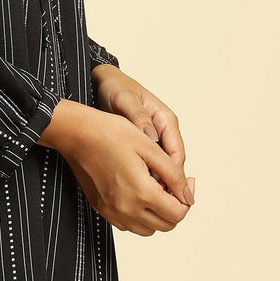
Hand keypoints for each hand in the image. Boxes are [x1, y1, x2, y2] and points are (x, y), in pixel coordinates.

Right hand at [38, 99, 195, 234]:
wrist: (76, 134)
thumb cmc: (110, 133)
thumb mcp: (149, 147)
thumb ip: (174, 174)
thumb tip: (188, 195)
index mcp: (141, 192)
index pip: (178, 213)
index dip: (187, 198)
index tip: (187, 182)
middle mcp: (126, 208)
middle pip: (166, 225)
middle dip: (175, 208)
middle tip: (173, 185)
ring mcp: (112, 211)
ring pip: (148, 229)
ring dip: (158, 215)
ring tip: (156, 190)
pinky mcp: (102, 208)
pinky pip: (128, 225)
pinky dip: (139, 216)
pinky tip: (138, 194)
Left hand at [91, 64, 194, 199]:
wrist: (103, 82)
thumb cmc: (116, 88)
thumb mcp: (126, 100)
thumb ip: (140, 118)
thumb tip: (151, 138)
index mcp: (166, 120)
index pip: (176, 153)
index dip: (173, 175)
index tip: (163, 190)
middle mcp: (163, 131)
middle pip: (172, 165)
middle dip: (166, 183)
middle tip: (152, 198)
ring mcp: (154, 138)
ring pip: (161, 167)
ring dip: (154, 182)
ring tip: (142, 196)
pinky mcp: (142, 144)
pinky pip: (148, 165)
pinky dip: (144, 176)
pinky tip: (132, 185)